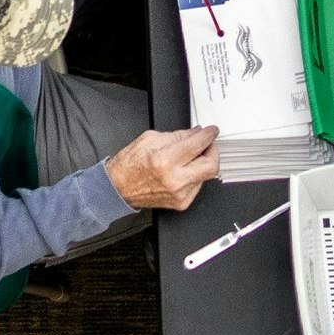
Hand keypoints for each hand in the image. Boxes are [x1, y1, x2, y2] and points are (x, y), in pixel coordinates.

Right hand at [106, 123, 222, 211]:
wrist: (119, 188)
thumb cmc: (130, 164)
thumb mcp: (151, 138)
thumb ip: (177, 136)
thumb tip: (196, 133)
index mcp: (165, 160)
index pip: (198, 145)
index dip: (208, 135)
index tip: (211, 131)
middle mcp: (175, 179)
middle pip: (212, 166)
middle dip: (214, 151)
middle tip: (208, 144)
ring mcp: (180, 194)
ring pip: (207, 176)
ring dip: (203, 163)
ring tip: (192, 157)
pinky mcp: (182, 203)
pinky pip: (198, 186)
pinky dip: (195, 175)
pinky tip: (184, 170)